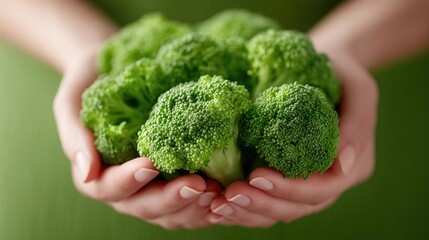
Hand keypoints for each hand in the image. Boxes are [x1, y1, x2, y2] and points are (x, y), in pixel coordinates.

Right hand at [53, 46, 220, 229]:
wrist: (115, 72)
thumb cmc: (91, 84)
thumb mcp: (72, 101)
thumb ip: (75, 134)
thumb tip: (85, 171)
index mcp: (96, 174)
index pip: (109, 186)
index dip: (129, 180)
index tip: (151, 164)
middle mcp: (124, 189)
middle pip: (144, 206)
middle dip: (171, 198)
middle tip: (197, 184)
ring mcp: (150, 190)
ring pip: (170, 213)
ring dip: (193, 207)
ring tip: (216, 192)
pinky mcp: (172, 185)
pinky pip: (188, 206)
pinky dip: (205, 206)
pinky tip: (223, 195)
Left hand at [208, 55, 378, 226]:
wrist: (326, 67)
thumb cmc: (342, 72)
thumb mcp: (358, 87)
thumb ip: (356, 122)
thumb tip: (341, 163)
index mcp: (351, 167)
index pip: (321, 191)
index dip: (290, 189)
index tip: (257, 176)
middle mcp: (330, 182)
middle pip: (296, 208)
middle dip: (263, 204)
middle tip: (230, 194)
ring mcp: (307, 184)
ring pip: (278, 212)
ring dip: (248, 211)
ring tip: (219, 203)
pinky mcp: (286, 179)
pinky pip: (266, 203)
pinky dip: (244, 208)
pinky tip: (218, 204)